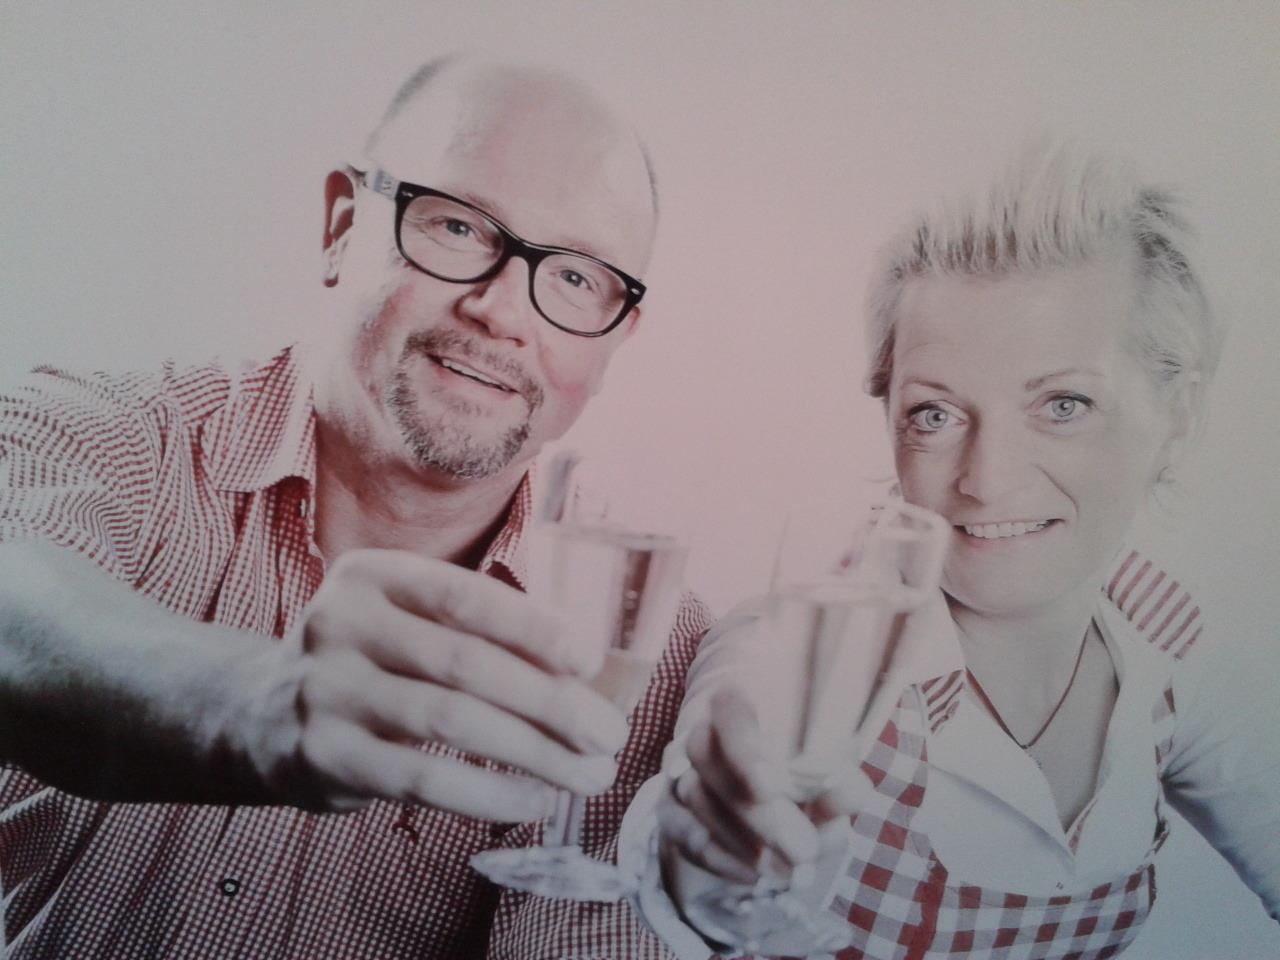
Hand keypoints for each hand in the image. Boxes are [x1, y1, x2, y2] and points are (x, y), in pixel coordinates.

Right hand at [249, 549, 629, 820]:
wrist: (263, 713)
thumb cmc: (374, 661)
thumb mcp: (405, 621)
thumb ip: (474, 632)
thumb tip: (585, 674)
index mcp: (373, 576)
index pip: (465, 596)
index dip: (533, 627)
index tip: (591, 660)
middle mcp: (342, 624)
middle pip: (466, 663)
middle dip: (551, 702)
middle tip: (609, 733)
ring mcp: (326, 691)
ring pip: (450, 722)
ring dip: (533, 752)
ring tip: (588, 774)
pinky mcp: (325, 756)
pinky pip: (423, 780)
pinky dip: (488, 793)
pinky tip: (534, 799)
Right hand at [658, 688, 870, 887]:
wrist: (765, 806)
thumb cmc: (805, 780)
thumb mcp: (832, 779)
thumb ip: (840, 783)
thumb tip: (844, 793)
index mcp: (744, 707)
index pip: (729, 708)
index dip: (742, 745)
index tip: (771, 788)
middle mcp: (704, 732)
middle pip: (707, 757)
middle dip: (756, 812)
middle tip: (804, 852)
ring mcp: (681, 770)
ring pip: (696, 798)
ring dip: (742, 839)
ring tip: (788, 869)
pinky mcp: (671, 811)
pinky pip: (684, 834)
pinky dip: (721, 859)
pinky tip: (755, 875)